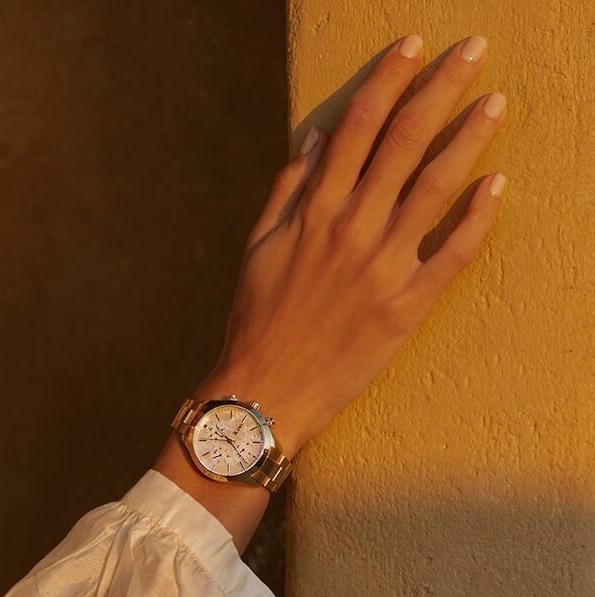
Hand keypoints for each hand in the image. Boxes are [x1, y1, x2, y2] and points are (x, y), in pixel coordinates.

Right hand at [198, 33, 506, 458]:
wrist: (265, 391)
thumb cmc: (255, 321)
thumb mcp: (257, 250)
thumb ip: (287, 192)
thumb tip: (317, 141)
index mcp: (313, 213)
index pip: (358, 128)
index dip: (388, 80)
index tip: (412, 49)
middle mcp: (351, 229)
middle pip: (404, 142)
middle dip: (440, 89)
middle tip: (472, 51)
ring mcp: (383, 266)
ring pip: (436, 187)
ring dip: (468, 139)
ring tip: (494, 104)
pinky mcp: (406, 306)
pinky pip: (452, 253)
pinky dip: (477, 217)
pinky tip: (496, 185)